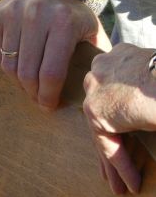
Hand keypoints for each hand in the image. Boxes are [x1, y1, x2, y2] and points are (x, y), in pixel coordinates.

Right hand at [0, 0, 111, 108]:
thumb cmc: (73, 14)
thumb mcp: (91, 31)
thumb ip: (94, 57)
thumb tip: (92, 90)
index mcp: (63, 23)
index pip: (51, 72)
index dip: (48, 95)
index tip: (48, 105)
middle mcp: (35, 15)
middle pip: (27, 71)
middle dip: (32, 92)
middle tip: (37, 99)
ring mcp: (13, 13)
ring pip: (9, 64)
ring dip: (17, 81)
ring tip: (27, 85)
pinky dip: (6, 64)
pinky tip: (17, 66)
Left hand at [83, 43, 155, 193]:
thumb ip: (145, 97)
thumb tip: (144, 116)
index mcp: (122, 57)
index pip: (117, 90)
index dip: (123, 115)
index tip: (128, 131)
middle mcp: (103, 68)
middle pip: (105, 110)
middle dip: (111, 138)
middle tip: (112, 165)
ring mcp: (97, 88)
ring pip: (103, 129)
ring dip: (114, 160)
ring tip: (120, 185)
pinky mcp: (96, 110)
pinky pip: (107, 143)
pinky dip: (120, 164)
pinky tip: (132, 182)